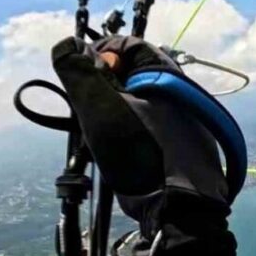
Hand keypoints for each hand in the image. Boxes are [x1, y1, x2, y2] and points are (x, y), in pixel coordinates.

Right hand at [51, 35, 236, 255]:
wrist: (182, 212)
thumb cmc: (141, 155)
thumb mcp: (101, 111)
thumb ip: (80, 74)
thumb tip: (67, 44)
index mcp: (166, 74)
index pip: (127, 45)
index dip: (98, 56)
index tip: (83, 82)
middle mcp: (182, 92)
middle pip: (132, 75)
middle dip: (104, 91)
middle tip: (89, 115)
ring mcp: (188, 120)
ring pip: (141, 104)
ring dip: (117, 115)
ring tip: (104, 140)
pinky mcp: (187, 146)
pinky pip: (153, 128)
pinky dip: (134, 134)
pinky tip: (124, 156)